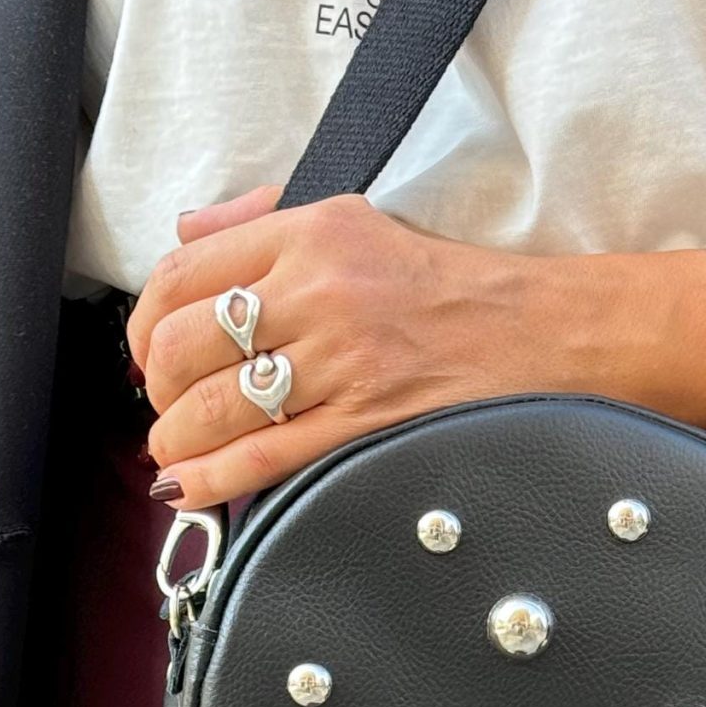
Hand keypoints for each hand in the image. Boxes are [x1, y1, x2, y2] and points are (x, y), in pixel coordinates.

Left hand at [128, 191, 705, 506]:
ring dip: (177, 438)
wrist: (558, 335)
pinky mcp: (364, 428)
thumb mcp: (366, 218)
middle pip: (182, 344)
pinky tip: (193, 488)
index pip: (184, 271)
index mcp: (314, 233)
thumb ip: (268, 219)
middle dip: (156, 385)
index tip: (150, 349)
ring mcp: (342, 366)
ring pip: (209, 408)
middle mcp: (320, 294)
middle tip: (165, 403)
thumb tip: (188, 231)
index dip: (146, 320)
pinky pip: (257, 462)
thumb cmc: (464, 285)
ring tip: (180, 448)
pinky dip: (210, 481)